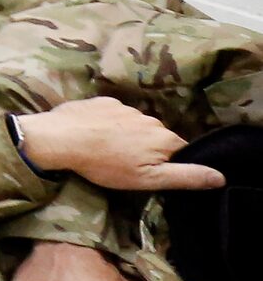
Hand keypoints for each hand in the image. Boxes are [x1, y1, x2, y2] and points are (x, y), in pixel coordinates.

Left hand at [14, 95, 225, 191]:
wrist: (60, 139)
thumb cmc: (105, 164)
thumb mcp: (148, 178)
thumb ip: (185, 176)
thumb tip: (220, 176)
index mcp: (164, 137)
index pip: (180, 150)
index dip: (170, 163)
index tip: (154, 172)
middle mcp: (149, 118)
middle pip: (157, 137)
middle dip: (148, 149)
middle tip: (128, 164)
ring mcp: (124, 107)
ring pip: (135, 125)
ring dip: (128, 136)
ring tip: (108, 150)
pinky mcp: (102, 101)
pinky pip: (114, 114)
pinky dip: (109, 124)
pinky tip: (95, 135)